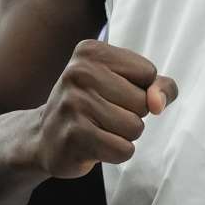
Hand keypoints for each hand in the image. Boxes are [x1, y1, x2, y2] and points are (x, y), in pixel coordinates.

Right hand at [33, 39, 177, 177]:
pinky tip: (95, 145)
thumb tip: (158, 103)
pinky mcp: (74, 136)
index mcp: (92, 51)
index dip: (140, 89)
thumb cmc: (94, 105)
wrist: (46, 137)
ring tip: (99, 128)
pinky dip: (117, 153)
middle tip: (103, 114)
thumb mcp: (127, 83)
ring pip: (135, 127)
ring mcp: (73, 104)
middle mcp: (79, 72)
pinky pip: (123, 150)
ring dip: (124, 135)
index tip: (112, 92)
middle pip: (143, 102)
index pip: (148, 73)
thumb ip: (158, 85)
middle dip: (132, 114)